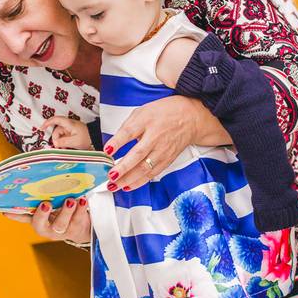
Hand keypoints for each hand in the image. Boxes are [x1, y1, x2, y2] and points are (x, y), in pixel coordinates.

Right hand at [3, 197, 90, 243]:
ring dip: (65, 211)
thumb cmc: (61, 207)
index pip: (23, 216)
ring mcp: (60, 230)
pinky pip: (77, 220)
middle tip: (46, 203)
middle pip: (40, 225)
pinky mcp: (75, 229)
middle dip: (42, 215)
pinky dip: (80, 210)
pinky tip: (82, 200)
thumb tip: (41, 162)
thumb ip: (43, 190)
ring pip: (61, 224)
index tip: (5, 210)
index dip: (14, 215)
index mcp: (36, 220)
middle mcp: (46, 228)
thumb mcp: (51, 200)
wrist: (80, 226)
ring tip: (70, 200)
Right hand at [42, 116, 92, 149]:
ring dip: (61, 142)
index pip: (55, 120)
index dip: (47, 123)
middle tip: (59, 148)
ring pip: (60, 135)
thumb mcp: (75, 142)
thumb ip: (63, 142)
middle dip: (56, 139)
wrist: (97, 139)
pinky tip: (68, 147)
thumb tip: (55, 143)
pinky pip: (65, 137)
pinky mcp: (73, 133)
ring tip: (66, 149)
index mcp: (69, 124)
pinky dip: (65, 142)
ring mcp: (71, 129)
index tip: (41, 129)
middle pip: (57, 131)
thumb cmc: (88, 138)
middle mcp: (69, 125)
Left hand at [103, 96, 231, 190]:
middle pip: (138, 154)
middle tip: (111, 175)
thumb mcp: (142, 111)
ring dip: (129, 179)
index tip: (107, 150)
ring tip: (115, 184)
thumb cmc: (163, 113)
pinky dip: (139, 182)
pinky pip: (152, 173)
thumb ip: (128, 126)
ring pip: (145, 168)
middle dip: (123, 167)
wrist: (190, 118)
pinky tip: (128, 186)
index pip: (130, 131)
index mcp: (147, 120)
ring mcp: (162, 150)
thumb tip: (114, 143)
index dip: (117, 142)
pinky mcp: (167, 160)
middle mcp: (155, 136)